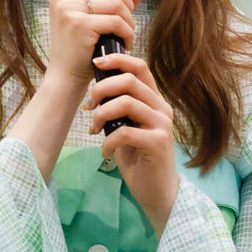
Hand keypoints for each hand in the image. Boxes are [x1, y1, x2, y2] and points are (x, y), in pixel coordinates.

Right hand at [44, 0, 146, 94]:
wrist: (66, 77)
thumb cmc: (82, 48)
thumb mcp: (96, 18)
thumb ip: (117, 0)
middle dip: (126, 2)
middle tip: (127, 21)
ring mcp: (68, 9)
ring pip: (116, 2)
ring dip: (129, 20)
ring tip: (126, 34)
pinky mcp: (78, 24)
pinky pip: (116, 20)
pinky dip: (127, 32)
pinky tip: (124, 43)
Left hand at [88, 52, 178, 232]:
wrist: (157, 192)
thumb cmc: (140, 160)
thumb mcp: (127, 129)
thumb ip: (118, 110)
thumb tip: (95, 94)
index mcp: (154, 101)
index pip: (139, 67)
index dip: (117, 59)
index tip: (96, 64)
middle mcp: (162, 108)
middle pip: (130, 80)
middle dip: (102, 89)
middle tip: (90, 107)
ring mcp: (162, 125)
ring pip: (126, 102)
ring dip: (102, 114)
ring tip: (95, 130)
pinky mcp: (157, 143)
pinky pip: (125, 132)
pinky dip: (108, 142)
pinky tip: (105, 153)